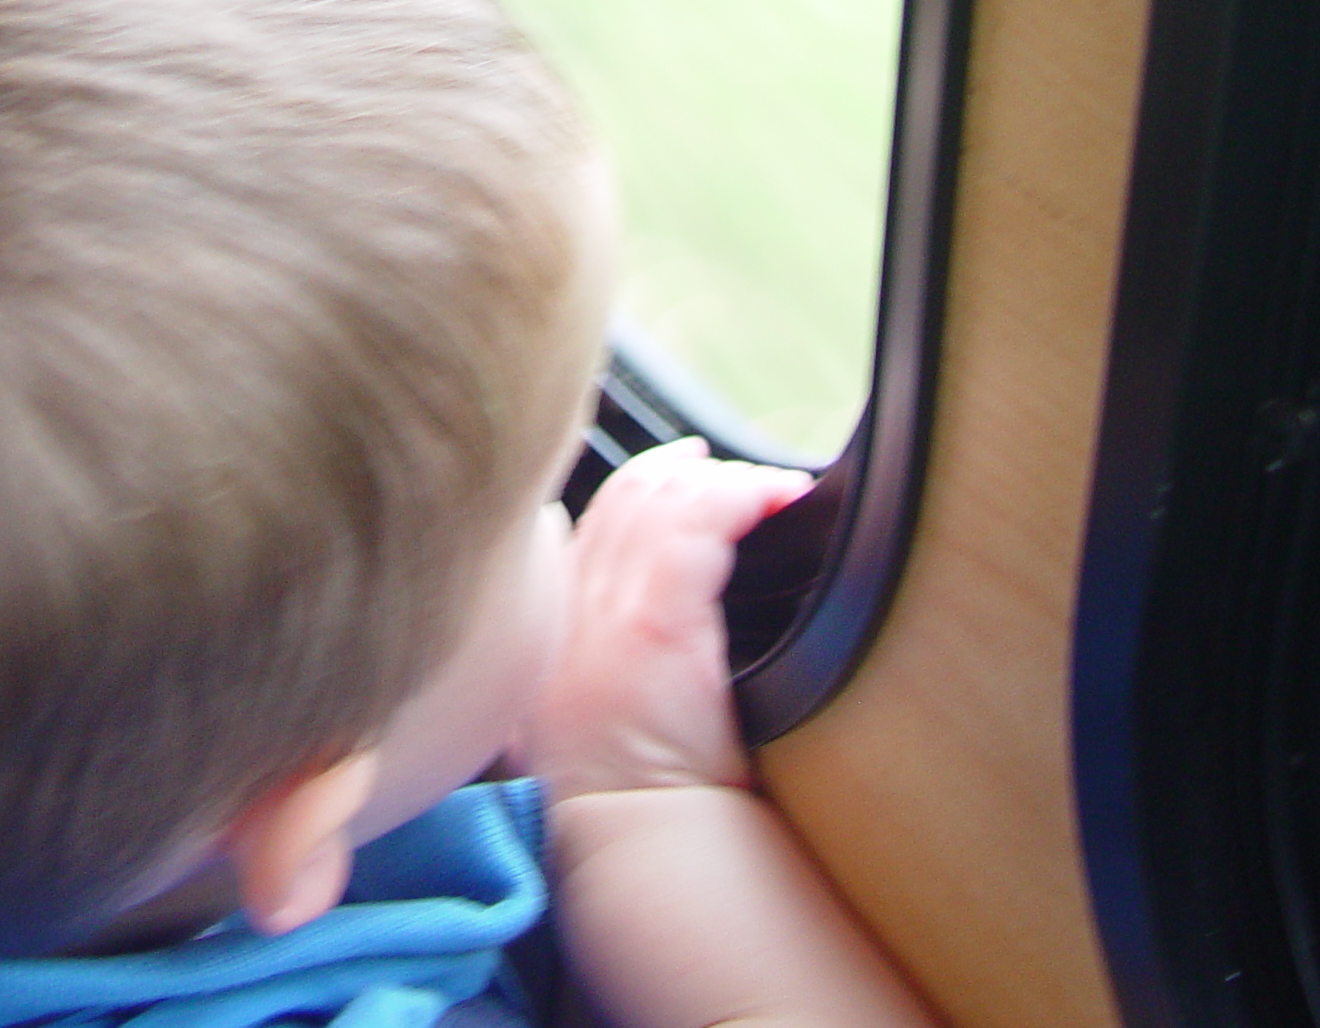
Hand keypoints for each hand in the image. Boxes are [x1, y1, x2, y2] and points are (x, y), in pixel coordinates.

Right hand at [525, 438, 815, 800]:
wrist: (632, 853)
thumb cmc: (626, 804)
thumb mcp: (577, 728)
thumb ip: (585, 673)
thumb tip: (618, 652)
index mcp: (543, 634)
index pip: (573, 532)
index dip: (621, 496)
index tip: (663, 480)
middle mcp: (562, 611)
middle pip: (611, 501)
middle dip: (665, 472)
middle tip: (711, 464)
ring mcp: (602, 612)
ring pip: (652, 499)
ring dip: (716, 481)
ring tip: (765, 487)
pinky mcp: (653, 623)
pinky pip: (697, 522)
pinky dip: (740, 496)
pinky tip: (776, 498)